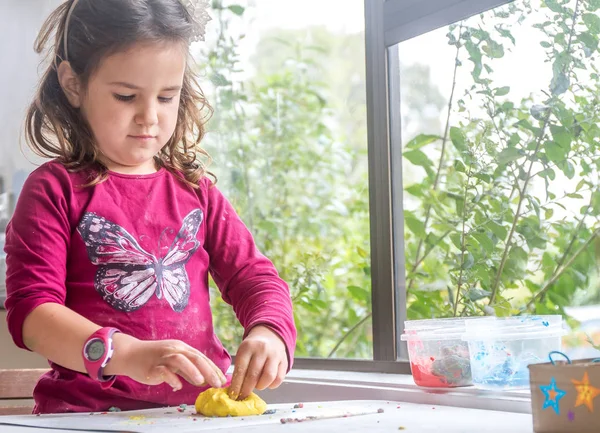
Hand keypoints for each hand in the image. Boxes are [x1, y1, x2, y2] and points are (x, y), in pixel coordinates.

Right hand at [107, 335, 226, 390]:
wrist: (130, 354)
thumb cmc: (154, 358)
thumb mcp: (174, 361)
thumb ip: (188, 369)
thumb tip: (204, 379)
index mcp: (182, 348)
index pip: (201, 357)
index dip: (213, 368)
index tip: (222, 379)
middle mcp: (174, 350)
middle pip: (195, 358)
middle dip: (208, 370)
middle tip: (217, 383)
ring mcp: (163, 357)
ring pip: (180, 360)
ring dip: (192, 370)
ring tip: (201, 382)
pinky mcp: (152, 366)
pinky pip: (164, 371)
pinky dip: (172, 378)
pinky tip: (178, 386)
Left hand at [229, 325, 287, 400]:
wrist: (270, 336)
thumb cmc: (253, 348)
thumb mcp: (243, 352)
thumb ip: (239, 369)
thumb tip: (235, 390)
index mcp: (248, 347)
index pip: (241, 369)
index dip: (236, 385)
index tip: (233, 396)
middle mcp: (262, 350)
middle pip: (253, 375)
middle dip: (246, 390)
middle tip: (242, 397)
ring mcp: (274, 355)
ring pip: (268, 377)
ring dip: (260, 386)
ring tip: (256, 386)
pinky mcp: (284, 361)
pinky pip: (279, 378)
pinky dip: (271, 385)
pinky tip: (266, 383)